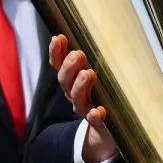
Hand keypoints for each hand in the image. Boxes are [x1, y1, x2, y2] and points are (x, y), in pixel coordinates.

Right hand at [49, 34, 116, 162]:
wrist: (106, 130)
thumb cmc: (101, 93)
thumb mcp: (95, 75)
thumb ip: (94, 58)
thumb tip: (101, 31)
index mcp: (71, 80)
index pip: (58, 64)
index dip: (56, 52)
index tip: (59, 38)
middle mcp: (73, 93)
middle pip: (65, 80)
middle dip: (69, 67)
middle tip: (79, 55)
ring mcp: (84, 108)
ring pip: (76, 97)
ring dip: (80, 85)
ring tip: (88, 74)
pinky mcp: (97, 122)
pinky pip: (93, 119)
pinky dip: (94, 114)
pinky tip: (98, 111)